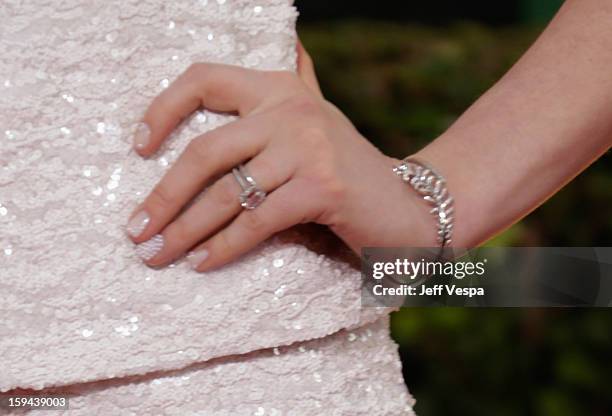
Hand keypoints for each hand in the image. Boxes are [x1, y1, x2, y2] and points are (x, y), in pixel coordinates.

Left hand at [127, 42, 432, 270]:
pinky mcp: (321, 187)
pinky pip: (256, 221)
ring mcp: (308, 147)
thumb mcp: (319, 119)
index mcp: (280, 89)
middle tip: (137, 231)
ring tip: (157, 255)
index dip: (163, 109)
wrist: (408, 202)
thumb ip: (298, 86)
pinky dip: (224, 246)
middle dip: (163, 196)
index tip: (137, 147)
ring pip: (225, 193)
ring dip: (184, 230)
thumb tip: (291, 45)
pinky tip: (202, 262)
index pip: (205, 80)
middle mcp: (291, 110)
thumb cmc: (350, 167)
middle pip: (204, 151)